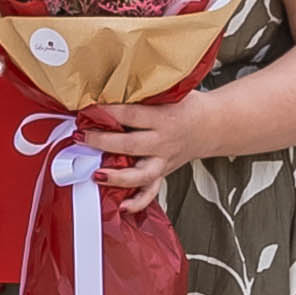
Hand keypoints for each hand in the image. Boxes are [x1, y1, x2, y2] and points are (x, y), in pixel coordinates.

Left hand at [79, 94, 207, 205]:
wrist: (214, 125)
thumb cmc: (187, 106)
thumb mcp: (170, 92)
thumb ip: (144, 94)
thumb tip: (110, 87)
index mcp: (164, 118)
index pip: (132, 115)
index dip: (108, 112)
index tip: (87, 109)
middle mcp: (164, 141)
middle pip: (131, 145)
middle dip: (102, 142)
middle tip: (81, 137)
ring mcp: (164, 160)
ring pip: (141, 174)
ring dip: (118, 177)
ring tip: (96, 175)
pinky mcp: (164, 172)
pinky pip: (152, 191)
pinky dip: (138, 201)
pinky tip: (122, 207)